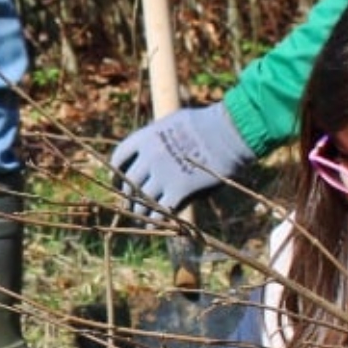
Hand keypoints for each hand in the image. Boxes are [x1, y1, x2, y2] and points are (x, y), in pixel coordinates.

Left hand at [111, 101, 255, 216]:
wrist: (230, 132)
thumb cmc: (209, 123)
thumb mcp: (175, 123)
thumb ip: (160, 139)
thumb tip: (153, 153)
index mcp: (146, 137)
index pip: (120, 158)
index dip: (118, 173)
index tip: (120, 182)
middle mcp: (150, 156)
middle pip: (130, 183)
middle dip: (130, 197)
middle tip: (132, 206)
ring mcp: (163, 174)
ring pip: (142, 200)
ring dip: (141, 212)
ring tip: (143, 219)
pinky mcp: (179, 190)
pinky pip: (161, 210)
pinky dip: (157, 220)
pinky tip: (157, 225)